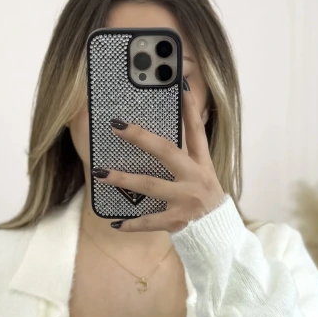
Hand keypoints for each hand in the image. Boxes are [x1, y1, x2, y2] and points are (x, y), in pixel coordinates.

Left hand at [101, 81, 227, 232]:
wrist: (218, 232)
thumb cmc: (203, 196)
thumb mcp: (202, 172)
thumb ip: (186, 153)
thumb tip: (157, 133)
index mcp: (201, 162)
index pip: (196, 129)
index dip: (190, 107)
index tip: (180, 84)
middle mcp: (194, 177)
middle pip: (167, 151)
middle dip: (141, 137)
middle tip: (117, 126)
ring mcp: (186, 199)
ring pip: (151, 185)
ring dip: (123, 179)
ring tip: (100, 173)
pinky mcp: (177, 220)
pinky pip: (150, 221)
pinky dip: (132, 223)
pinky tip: (116, 223)